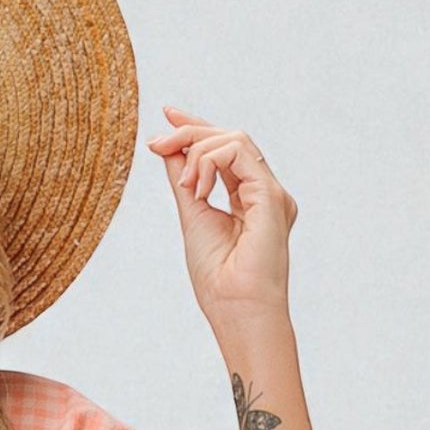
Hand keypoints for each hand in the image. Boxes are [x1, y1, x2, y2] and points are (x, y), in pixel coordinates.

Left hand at [146, 104, 297, 330]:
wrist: (237, 311)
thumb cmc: (218, 281)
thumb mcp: (192, 218)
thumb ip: (184, 181)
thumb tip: (167, 149)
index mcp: (249, 200)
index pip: (225, 151)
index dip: (197, 129)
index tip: (166, 118)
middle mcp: (265, 193)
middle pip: (230, 139)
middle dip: (190, 133)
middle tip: (157, 141)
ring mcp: (271, 193)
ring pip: (235, 140)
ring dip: (197, 151)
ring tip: (184, 185)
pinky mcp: (271, 195)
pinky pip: (239, 153)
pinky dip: (209, 162)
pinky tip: (196, 187)